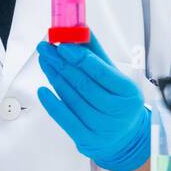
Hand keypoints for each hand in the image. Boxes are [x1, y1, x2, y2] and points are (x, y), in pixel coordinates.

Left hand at [36, 33, 150, 170]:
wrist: (124, 138)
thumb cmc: (119, 102)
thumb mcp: (116, 78)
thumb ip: (97, 56)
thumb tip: (80, 31)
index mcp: (128, 93)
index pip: (102, 73)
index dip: (81, 58)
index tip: (63, 45)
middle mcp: (116, 111)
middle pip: (84, 84)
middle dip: (62, 64)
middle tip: (47, 49)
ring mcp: (101, 127)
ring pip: (73, 99)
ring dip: (55, 78)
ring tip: (45, 62)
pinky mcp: (86, 139)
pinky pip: (65, 119)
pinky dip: (52, 103)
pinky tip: (43, 90)